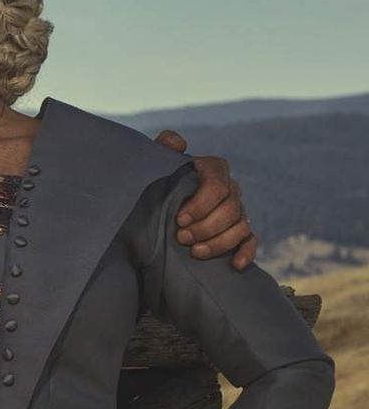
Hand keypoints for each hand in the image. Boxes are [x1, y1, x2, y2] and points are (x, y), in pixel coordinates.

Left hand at [152, 130, 257, 270]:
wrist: (156, 205)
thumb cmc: (157, 181)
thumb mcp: (157, 164)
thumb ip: (164, 148)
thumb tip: (177, 143)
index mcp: (213, 170)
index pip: (218, 185)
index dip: (201, 203)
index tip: (179, 218)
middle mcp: (230, 190)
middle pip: (230, 209)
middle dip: (206, 226)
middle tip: (181, 237)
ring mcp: (237, 211)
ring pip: (241, 227)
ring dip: (220, 242)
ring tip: (195, 252)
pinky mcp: (238, 232)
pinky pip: (251, 241)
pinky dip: (246, 253)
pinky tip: (235, 264)